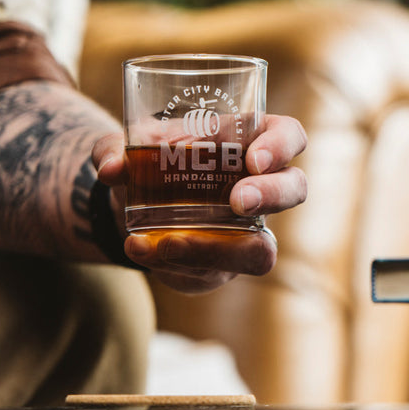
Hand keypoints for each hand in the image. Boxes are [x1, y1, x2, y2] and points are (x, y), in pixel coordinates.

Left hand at [92, 114, 307, 292]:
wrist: (130, 203)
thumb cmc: (149, 160)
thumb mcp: (128, 147)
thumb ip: (114, 149)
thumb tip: (113, 167)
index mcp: (249, 141)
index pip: (289, 136)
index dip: (281, 146)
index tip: (253, 159)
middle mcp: (261, 187)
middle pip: (295, 189)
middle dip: (272, 196)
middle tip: (236, 202)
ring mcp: (249, 230)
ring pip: (262, 249)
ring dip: (219, 251)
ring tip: (169, 244)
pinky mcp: (224, 263)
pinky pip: (214, 273)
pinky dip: (177, 265)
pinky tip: (143, 251)